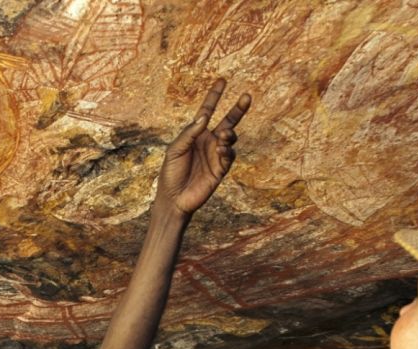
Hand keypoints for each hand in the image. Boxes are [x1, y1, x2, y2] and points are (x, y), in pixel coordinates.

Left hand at [155, 78, 250, 215]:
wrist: (174, 199)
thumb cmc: (170, 173)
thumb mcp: (175, 150)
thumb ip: (189, 133)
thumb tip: (205, 117)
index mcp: (196, 134)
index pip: (207, 111)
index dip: (214, 96)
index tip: (222, 81)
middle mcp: (208, 142)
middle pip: (228, 121)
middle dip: (238, 109)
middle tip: (247, 96)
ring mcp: (216, 155)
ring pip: (231, 138)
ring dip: (229, 134)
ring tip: (223, 136)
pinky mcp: (221, 169)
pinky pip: (229, 156)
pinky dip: (227, 150)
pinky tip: (221, 149)